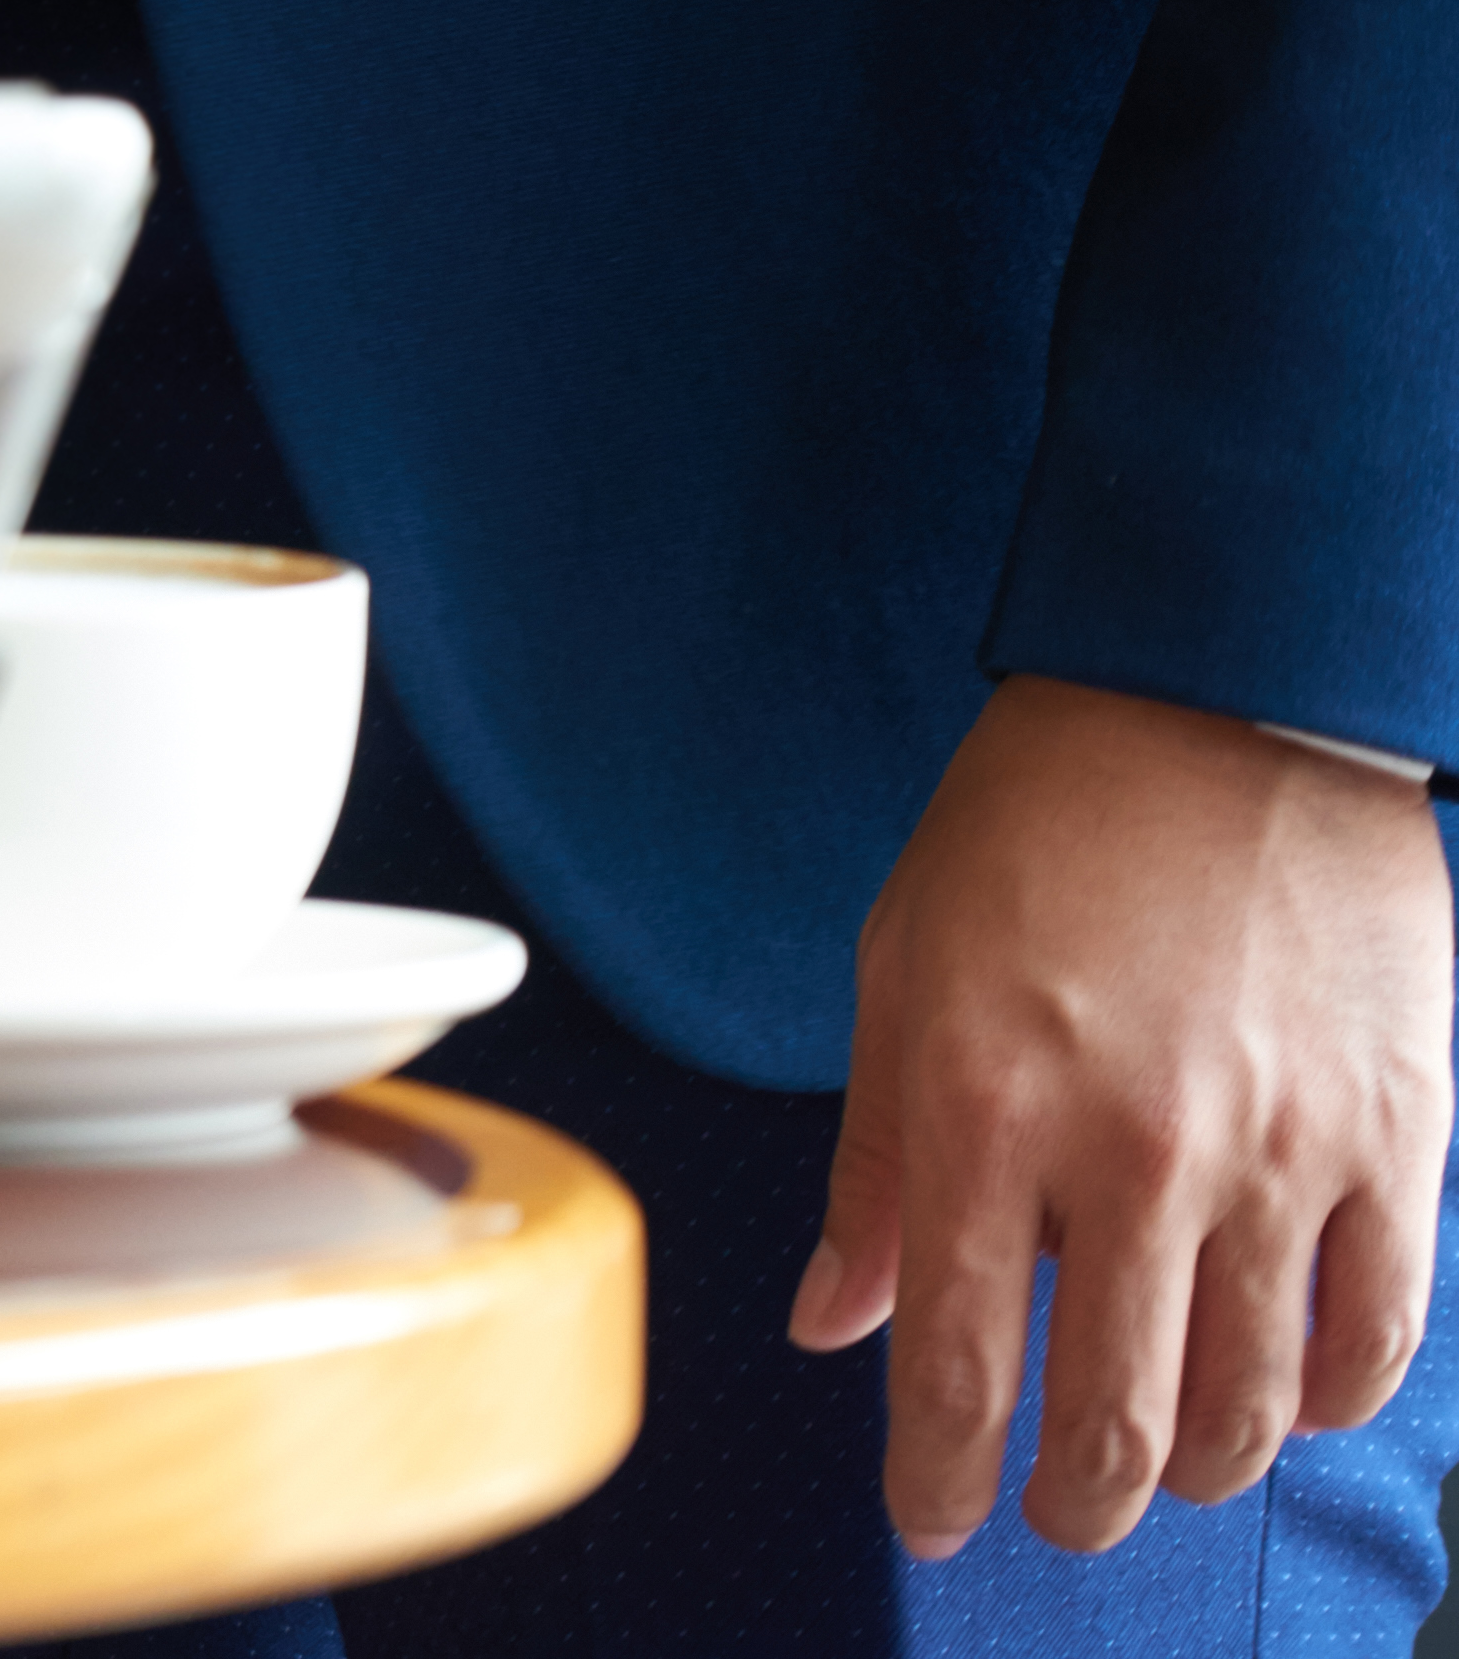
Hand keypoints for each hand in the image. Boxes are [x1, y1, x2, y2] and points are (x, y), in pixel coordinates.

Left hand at [792, 673, 1449, 1550]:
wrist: (1214, 707)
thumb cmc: (1034, 831)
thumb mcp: (900, 978)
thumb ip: (877, 1169)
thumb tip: (831, 1322)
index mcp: (986, 1108)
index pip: (960, 1360)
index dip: (941, 1472)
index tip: (932, 1520)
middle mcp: (1133, 1151)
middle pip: (1118, 1420)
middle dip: (1075, 1501)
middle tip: (1053, 1511)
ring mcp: (1280, 1154)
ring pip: (1253, 1406)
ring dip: (1201, 1469)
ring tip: (1163, 1465)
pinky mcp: (1395, 1140)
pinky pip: (1375, 1334)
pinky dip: (1327, 1400)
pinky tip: (1284, 1400)